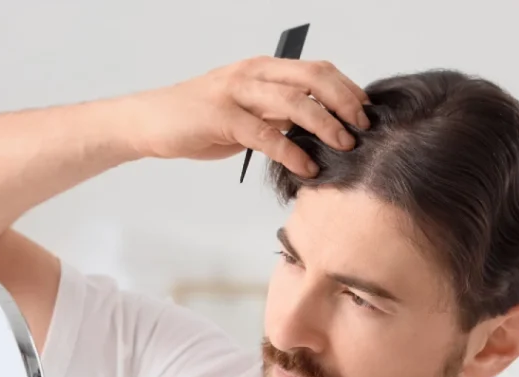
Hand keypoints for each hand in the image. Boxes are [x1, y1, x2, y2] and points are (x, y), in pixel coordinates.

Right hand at [125, 57, 370, 176]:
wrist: (152, 121)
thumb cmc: (200, 119)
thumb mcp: (247, 111)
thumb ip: (278, 113)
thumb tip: (316, 128)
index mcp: (263, 69)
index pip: (317, 70)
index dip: (347, 89)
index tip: (366, 112)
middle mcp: (254, 73)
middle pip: (313, 79)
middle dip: (344, 103)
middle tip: (363, 129)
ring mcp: (237, 93)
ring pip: (294, 102)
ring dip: (325, 125)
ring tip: (344, 146)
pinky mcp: (222, 117)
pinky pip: (265, 134)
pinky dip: (291, 151)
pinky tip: (306, 166)